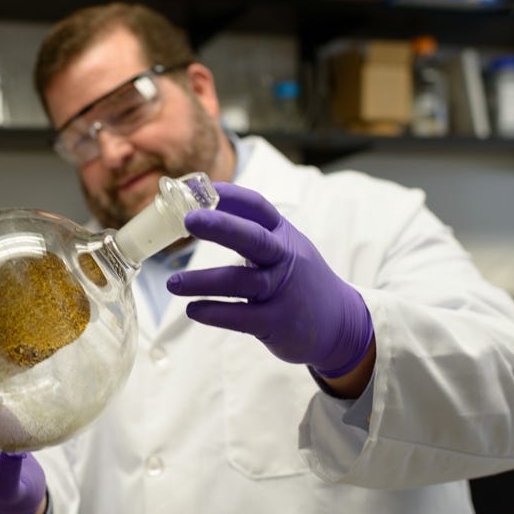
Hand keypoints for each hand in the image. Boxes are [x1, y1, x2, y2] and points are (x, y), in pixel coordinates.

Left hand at [166, 182, 372, 377]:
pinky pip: (239, 316)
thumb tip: (204, 208)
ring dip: (201, 281)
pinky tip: (192, 309)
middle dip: (220, 226)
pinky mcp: (277, 322)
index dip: (230, 195)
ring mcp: (282, 291)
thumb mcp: (286, 248)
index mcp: (283, 235)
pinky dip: (212, 312)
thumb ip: (252, 232)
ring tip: (172, 282)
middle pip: (252, 238)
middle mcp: (285, 259)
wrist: (341, 324)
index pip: (258, 207)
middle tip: (189, 219)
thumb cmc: (301, 280)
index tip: (200, 189)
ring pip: (238, 281)